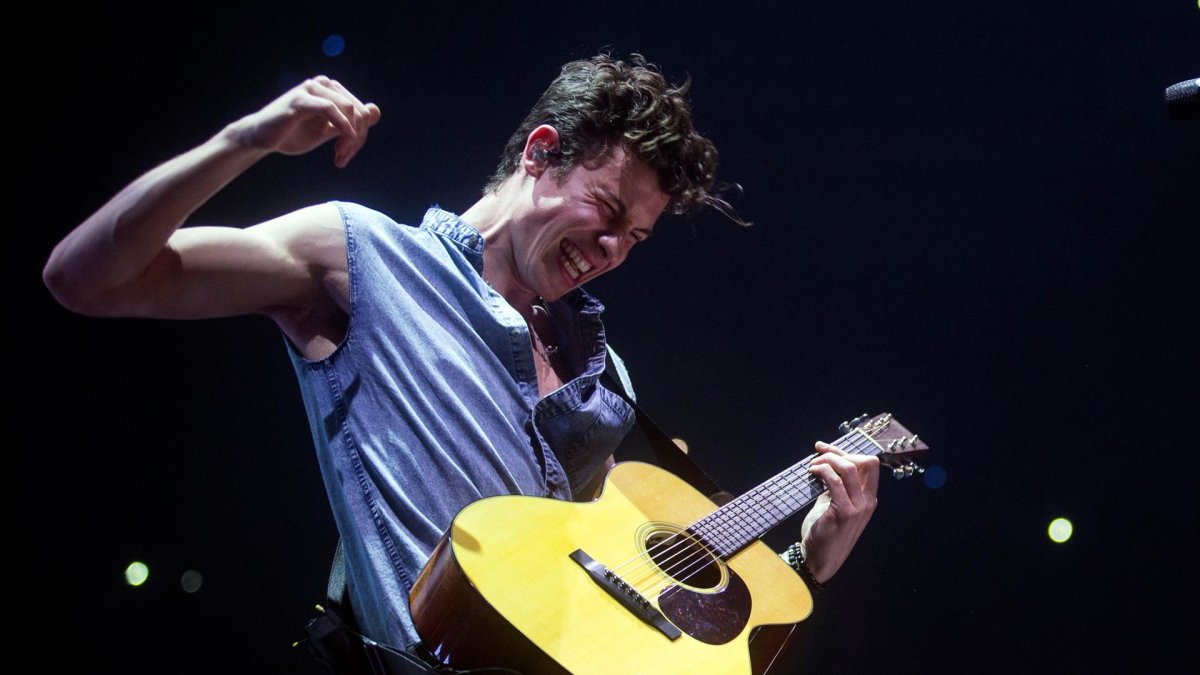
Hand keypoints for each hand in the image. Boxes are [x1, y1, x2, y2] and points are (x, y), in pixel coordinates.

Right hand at [226, 75, 381, 167]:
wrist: (260, 139)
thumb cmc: (293, 135)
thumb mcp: (328, 131)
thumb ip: (351, 123)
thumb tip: (376, 111)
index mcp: (331, 90)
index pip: (362, 110)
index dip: (361, 135)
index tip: (346, 155)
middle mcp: (323, 84)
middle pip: (359, 111)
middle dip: (357, 138)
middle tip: (343, 158)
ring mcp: (312, 88)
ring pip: (349, 109)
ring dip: (350, 137)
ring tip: (339, 156)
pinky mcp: (301, 99)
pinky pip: (331, 109)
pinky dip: (342, 128)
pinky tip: (341, 146)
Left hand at [798, 441, 879, 582]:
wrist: (819, 559)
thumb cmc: (825, 532)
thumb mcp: (834, 504)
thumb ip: (836, 486)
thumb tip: (826, 462)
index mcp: (868, 498)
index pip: (869, 465)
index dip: (846, 452)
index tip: (824, 448)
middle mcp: (868, 501)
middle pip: (868, 462)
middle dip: (840, 453)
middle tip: (819, 456)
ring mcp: (858, 507)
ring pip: (850, 468)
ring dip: (828, 460)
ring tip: (813, 465)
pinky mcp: (844, 512)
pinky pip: (834, 481)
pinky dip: (822, 471)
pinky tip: (811, 473)